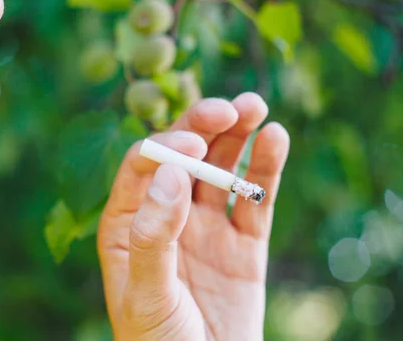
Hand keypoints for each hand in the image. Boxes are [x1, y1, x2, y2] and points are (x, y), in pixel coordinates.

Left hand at [97, 93, 289, 340]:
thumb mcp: (145, 295)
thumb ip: (152, 236)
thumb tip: (168, 172)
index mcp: (128, 224)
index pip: (142, 169)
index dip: (166, 149)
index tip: (193, 147)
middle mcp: (166, 216)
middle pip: (182, 158)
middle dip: (202, 128)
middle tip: (227, 108)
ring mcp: (205, 226)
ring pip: (220, 169)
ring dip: (235, 136)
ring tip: (253, 106)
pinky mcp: (242, 243)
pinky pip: (254, 199)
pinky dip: (265, 168)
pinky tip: (275, 138)